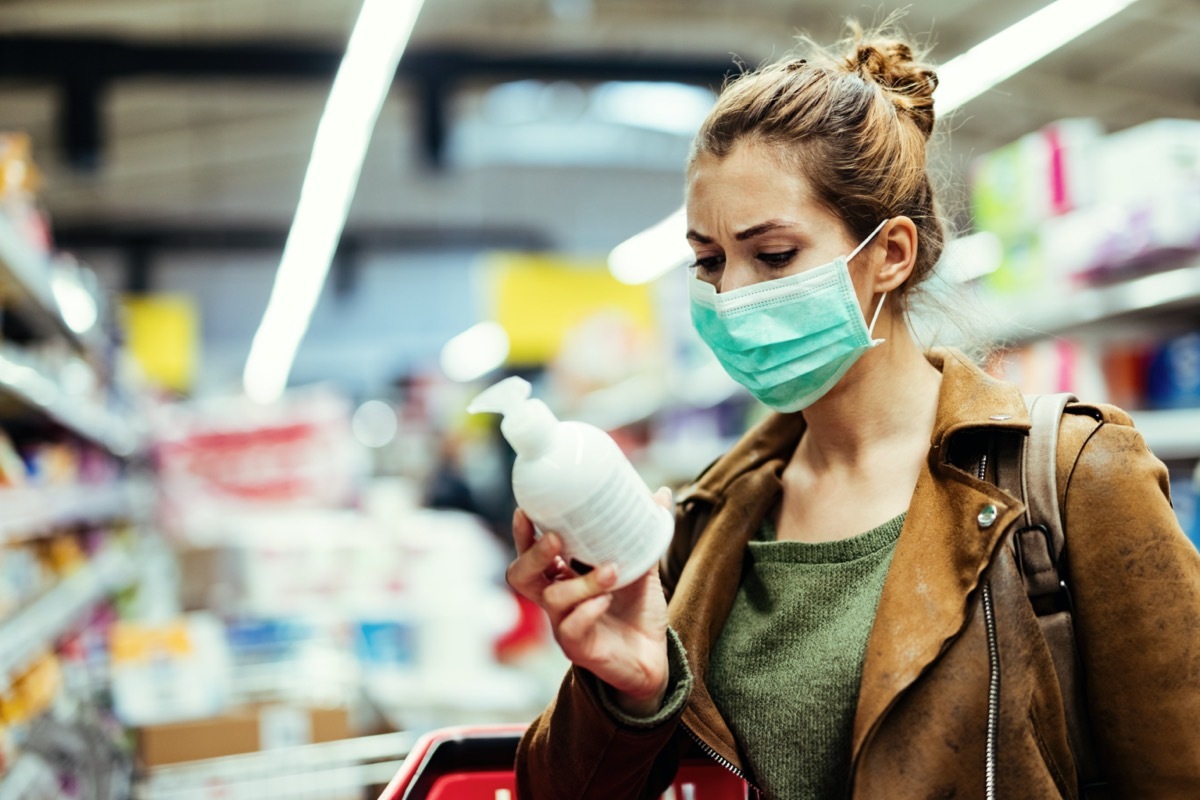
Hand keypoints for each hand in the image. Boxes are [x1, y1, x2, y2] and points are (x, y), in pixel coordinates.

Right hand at [506, 489, 672, 716]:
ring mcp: (563, 625)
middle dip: (533, 554)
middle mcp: (556, 599)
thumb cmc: (637, 610)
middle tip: (556, 538)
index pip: (529, 553)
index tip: (526, 510)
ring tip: (612, 570)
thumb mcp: (642, 567)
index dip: (522, 533)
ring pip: (553, 599)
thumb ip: (645, 534)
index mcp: (563, 576)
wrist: (656, 657)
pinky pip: (570, 629)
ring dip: (581, 581)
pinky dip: (588, 610)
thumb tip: (661, 493)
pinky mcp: (579, 649)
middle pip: (520, 576)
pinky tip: (608, 600)